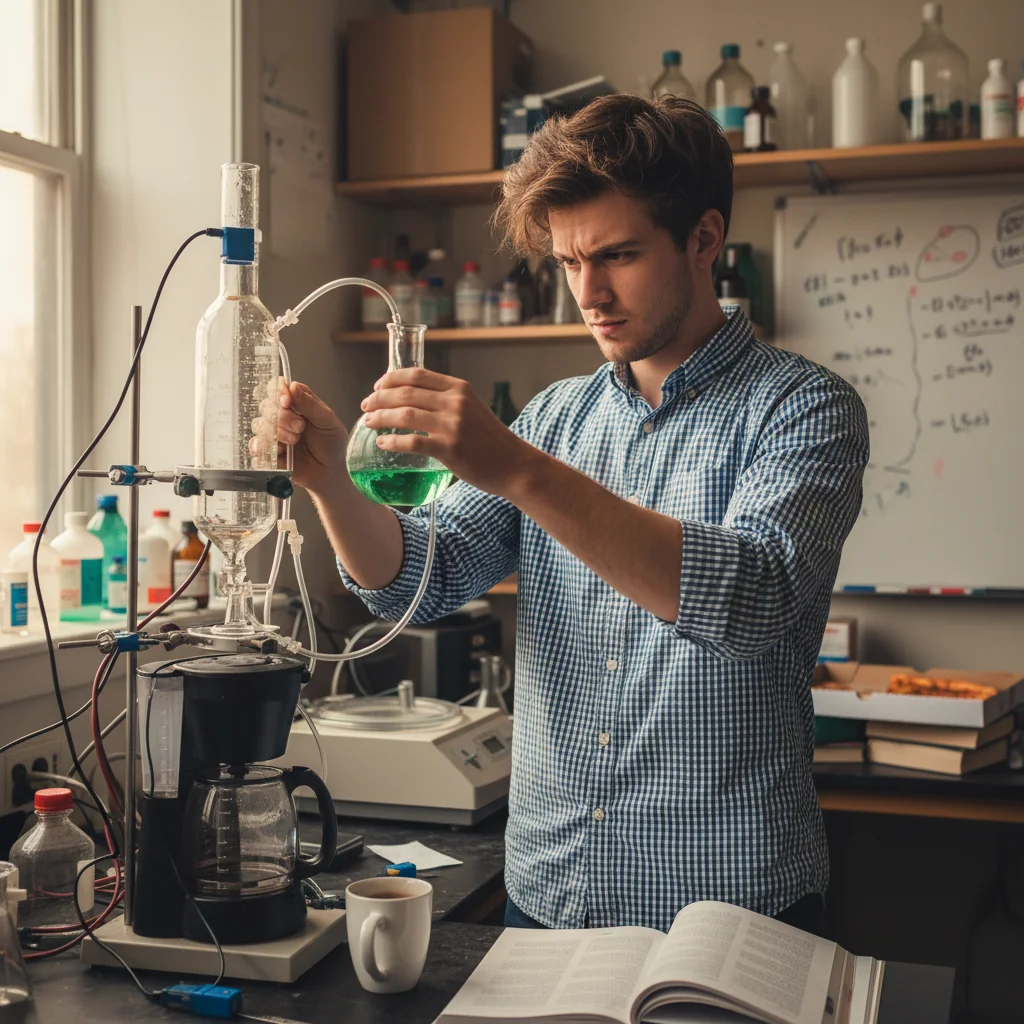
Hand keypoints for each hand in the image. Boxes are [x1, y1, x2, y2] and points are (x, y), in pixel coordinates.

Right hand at [250, 378, 348, 494]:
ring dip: (277, 433)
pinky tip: (280, 451)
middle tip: (300, 427)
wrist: (331, 471)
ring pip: (260, 425)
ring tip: (295, 441)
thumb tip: (293, 386)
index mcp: (296, 403)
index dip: (278, 392)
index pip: (277, 388)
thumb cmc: (332, 443)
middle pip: (267, 406)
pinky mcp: (268, 452)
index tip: (287, 401)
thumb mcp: (327, 421)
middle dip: (282, 417)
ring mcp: (273, 434)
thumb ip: (309, 404)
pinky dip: (264, 448)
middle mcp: (281, 416)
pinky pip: (255, 446)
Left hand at [360, 368, 537, 497]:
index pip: (416, 374)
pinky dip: (392, 442)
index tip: (377, 386)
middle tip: (366, 406)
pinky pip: (412, 442)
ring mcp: (452, 425)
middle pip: (405, 392)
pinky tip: (382, 443)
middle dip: (379, 398)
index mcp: (459, 388)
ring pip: (404, 415)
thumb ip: (448, 401)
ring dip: (380, 417)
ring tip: (369, 423)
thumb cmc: (492, 441)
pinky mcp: (449, 448)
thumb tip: (414, 400)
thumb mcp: (473, 409)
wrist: (514, 465)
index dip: (391, 378)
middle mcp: (455, 402)